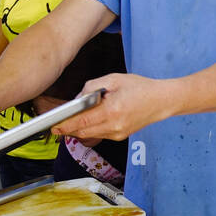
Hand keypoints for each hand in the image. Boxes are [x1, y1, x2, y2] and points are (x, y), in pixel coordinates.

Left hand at [52, 74, 169, 141]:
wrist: (161, 101)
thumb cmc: (140, 87)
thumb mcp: (114, 79)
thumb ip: (92, 87)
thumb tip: (77, 99)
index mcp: (111, 110)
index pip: (80, 122)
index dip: (64, 125)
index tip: (53, 125)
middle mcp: (114, 126)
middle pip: (82, 132)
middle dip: (68, 128)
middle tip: (57, 124)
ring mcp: (117, 133)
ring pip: (89, 135)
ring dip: (78, 129)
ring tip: (72, 120)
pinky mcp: (119, 136)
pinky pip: (98, 134)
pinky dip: (90, 128)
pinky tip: (90, 120)